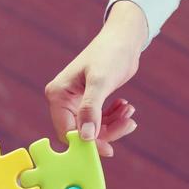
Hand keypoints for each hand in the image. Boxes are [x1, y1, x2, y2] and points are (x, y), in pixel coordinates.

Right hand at [44, 0, 145, 155]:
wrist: (123, 39)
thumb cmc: (110, 54)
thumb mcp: (100, 82)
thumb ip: (91, 110)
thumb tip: (85, 137)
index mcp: (58, 94)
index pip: (67, 130)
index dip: (87, 143)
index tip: (109, 149)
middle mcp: (63, 100)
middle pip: (82, 132)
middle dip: (106, 132)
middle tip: (129, 124)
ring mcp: (76, 102)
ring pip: (93, 129)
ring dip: (114, 125)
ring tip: (130, 112)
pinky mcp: (90, 102)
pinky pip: (100, 120)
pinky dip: (114, 118)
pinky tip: (126, 107)